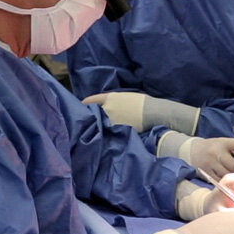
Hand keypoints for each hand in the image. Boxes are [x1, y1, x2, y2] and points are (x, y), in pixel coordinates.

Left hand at [84, 91, 199, 133]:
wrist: (154, 113)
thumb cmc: (143, 103)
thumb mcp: (126, 97)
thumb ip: (114, 102)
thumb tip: (106, 107)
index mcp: (109, 98)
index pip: (90, 100)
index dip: (84, 104)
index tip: (80, 107)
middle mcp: (107, 109)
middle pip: (93, 113)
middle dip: (91, 116)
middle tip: (89, 120)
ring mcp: (111, 121)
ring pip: (100, 124)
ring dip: (98, 126)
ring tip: (98, 130)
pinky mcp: (117, 130)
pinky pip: (108, 132)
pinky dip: (107, 133)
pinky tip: (107, 135)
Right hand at [189, 137, 233, 179]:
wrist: (194, 151)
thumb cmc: (216, 148)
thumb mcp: (227, 144)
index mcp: (223, 142)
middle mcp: (215, 152)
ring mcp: (209, 164)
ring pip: (227, 175)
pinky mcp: (205, 173)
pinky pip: (220, 181)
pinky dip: (226, 183)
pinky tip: (228, 181)